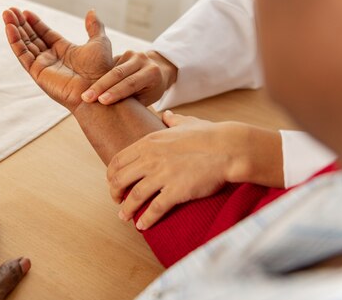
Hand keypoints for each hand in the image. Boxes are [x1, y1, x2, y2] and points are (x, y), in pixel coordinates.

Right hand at [3, 8, 113, 112]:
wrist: (97, 89)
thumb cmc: (101, 70)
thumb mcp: (99, 42)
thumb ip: (94, 27)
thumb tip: (92, 11)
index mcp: (64, 50)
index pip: (44, 33)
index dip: (34, 22)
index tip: (24, 11)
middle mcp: (51, 58)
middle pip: (31, 38)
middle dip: (20, 24)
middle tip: (9, 10)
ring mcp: (43, 66)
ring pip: (24, 45)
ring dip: (14, 30)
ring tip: (6, 15)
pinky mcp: (37, 73)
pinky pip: (23, 56)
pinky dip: (15, 42)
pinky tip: (10, 29)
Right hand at [81, 50, 177, 105]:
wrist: (158, 72)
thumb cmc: (151, 91)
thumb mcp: (146, 98)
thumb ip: (131, 101)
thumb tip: (112, 112)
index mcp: (152, 72)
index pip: (131, 83)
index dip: (116, 92)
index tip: (101, 101)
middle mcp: (142, 60)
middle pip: (118, 73)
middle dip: (101, 86)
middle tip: (86, 98)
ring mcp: (132, 54)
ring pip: (111, 69)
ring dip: (96, 82)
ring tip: (84, 94)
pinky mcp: (124, 54)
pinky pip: (108, 66)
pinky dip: (98, 77)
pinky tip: (86, 85)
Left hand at [107, 111, 282, 229]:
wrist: (229, 148)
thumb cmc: (211, 135)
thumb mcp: (187, 123)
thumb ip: (173, 120)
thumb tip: (166, 114)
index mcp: (149, 142)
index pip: (118, 160)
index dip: (112, 174)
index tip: (113, 182)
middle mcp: (150, 158)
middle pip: (120, 179)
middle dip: (114, 192)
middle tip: (116, 200)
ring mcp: (162, 175)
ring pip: (134, 196)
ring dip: (126, 209)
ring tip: (123, 216)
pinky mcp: (175, 191)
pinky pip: (154, 209)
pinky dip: (146, 219)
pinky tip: (142, 226)